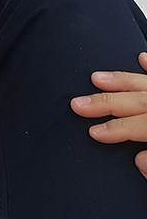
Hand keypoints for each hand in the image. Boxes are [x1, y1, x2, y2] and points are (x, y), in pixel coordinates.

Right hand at [71, 52, 146, 178]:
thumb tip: (139, 161)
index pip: (142, 126)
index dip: (116, 129)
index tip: (93, 133)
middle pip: (139, 101)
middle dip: (105, 102)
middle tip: (78, 104)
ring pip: (145, 84)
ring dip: (120, 81)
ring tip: (96, 78)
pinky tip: (140, 57)